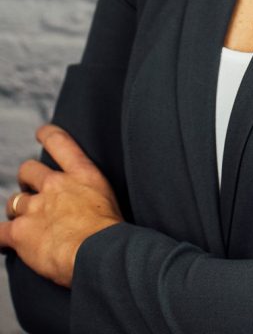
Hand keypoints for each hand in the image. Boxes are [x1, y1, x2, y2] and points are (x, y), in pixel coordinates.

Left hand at [0, 124, 123, 287]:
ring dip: (16, 211)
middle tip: (29, 191)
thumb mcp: (108, 200)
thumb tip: (87, 211)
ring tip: (22, 223)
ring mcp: (35, 207)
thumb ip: (91, 196)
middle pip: (29, 170)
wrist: (98, 252)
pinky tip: (3, 243)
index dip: (47, 134)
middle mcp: (55, 185)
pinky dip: (0, 238)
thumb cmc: (111, 233)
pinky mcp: (20, 232)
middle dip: (26, 180)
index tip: (41, 132)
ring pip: (13, 202)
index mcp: (81, 174)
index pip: (59, 142)